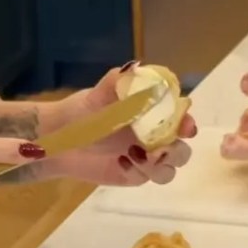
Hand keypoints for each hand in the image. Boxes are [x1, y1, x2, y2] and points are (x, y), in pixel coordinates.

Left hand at [45, 65, 196, 185]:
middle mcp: (154, 137)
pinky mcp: (133, 176)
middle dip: (176, 151)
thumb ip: (117, 82)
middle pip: (182, 150)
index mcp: (152, 114)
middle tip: (157, 150)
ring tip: (135, 156)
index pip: (181, 119)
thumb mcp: (97, 95)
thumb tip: (134, 68)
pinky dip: (138, 172)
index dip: (187, 123)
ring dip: (158, 166)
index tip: (185, 128)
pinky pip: (146, 179)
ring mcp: (145, 159)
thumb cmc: (82, 113)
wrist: (60, 140)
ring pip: (168, 170)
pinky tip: (121, 161)